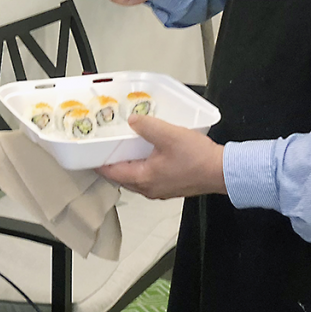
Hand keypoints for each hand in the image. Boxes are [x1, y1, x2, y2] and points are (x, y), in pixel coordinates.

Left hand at [96, 114, 226, 198]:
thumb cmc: (197, 158)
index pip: (111, 173)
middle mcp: (149, 189)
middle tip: (106, 147)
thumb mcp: (169, 135)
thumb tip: (133, 121)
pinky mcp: (171, 187)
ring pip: (135, 178)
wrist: (222, 172)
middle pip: (122, 177)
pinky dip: (142, 167)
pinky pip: (149, 178)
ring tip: (125, 148)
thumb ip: (148, 126)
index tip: (88, 154)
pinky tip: (148, 154)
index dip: (98, 162)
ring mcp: (160, 190)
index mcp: (143, 178)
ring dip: (128, 165)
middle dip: (112, 163)